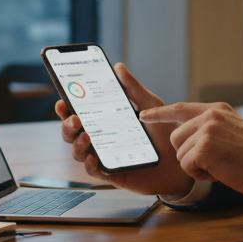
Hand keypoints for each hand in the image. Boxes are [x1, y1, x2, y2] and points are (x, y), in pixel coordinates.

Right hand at [58, 63, 194, 196]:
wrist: (180, 158)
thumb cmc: (163, 132)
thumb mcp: (149, 106)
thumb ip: (133, 89)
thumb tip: (118, 67)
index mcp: (104, 121)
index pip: (78, 114)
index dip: (66, 109)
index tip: (61, 102)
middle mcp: (100, 139)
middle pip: (72, 134)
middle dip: (67, 127)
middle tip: (74, 119)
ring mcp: (105, 157)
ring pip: (79, 153)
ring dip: (77, 145)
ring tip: (85, 136)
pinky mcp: (113, 174)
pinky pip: (95, 172)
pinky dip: (90, 165)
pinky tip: (93, 158)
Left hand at [140, 102, 242, 197]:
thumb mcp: (231, 130)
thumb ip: (210, 127)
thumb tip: (185, 134)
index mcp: (216, 109)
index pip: (180, 108)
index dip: (160, 114)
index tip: (143, 116)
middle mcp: (210, 115)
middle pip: (176, 137)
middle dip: (188, 154)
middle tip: (213, 160)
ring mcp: (207, 130)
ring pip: (180, 153)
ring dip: (196, 165)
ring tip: (220, 164)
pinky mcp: (204, 148)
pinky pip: (187, 166)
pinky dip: (200, 174)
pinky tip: (219, 171)